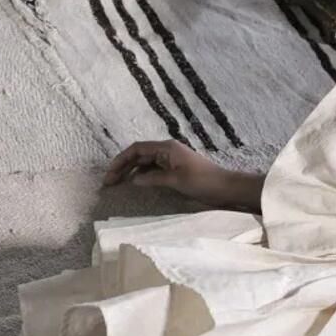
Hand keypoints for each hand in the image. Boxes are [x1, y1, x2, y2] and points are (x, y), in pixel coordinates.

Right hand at [101, 139, 226, 203]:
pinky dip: (143, 176)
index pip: (137, 149)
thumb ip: (153, 179)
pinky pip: (154, 170)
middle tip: (109, 182)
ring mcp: (171, 160)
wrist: (226, 187)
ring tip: (118, 184)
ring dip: (131, 171)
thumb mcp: (176, 181)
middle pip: (139, 155)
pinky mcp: (176, 169)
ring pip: (145, 163)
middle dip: (123, 166)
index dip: (121, 160)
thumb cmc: (203, 181)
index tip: (110, 173)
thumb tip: (133, 180)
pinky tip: (136, 184)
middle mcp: (167, 150)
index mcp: (166, 148)